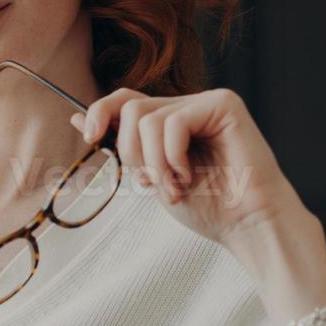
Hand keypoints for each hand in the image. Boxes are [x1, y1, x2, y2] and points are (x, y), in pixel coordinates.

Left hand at [68, 87, 305, 247]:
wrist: (248, 225)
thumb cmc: (208, 207)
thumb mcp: (150, 175)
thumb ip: (120, 145)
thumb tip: (77, 117)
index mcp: (170, 122)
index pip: (125, 100)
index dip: (101, 112)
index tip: (92, 138)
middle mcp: (188, 106)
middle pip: (130, 107)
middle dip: (132, 153)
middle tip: (153, 183)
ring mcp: (207, 102)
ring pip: (148, 118)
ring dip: (155, 164)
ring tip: (176, 187)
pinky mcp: (224, 105)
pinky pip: (174, 122)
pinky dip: (173, 157)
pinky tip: (190, 175)